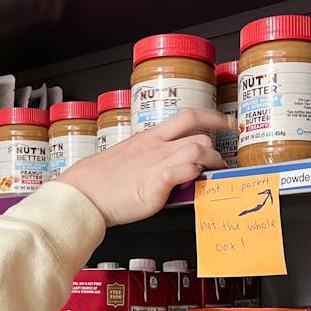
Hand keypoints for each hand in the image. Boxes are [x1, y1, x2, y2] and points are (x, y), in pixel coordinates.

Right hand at [58, 109, 229, 226]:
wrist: (83, 194)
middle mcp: (156, 146)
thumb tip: (165, 165)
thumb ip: (150, 158)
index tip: (226, 122)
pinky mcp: (156, 183)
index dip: (212, 117)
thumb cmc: (101, 181)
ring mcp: (156, 163)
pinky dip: (196, 174)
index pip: (187, 117)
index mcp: (149, 137)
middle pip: (199, 134)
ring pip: (198, 149)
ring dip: (211, 162)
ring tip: (211, 175)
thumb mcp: (127, 158)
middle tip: (220, 163)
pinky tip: (195, 182)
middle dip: (216, 149)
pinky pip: (185, 171)